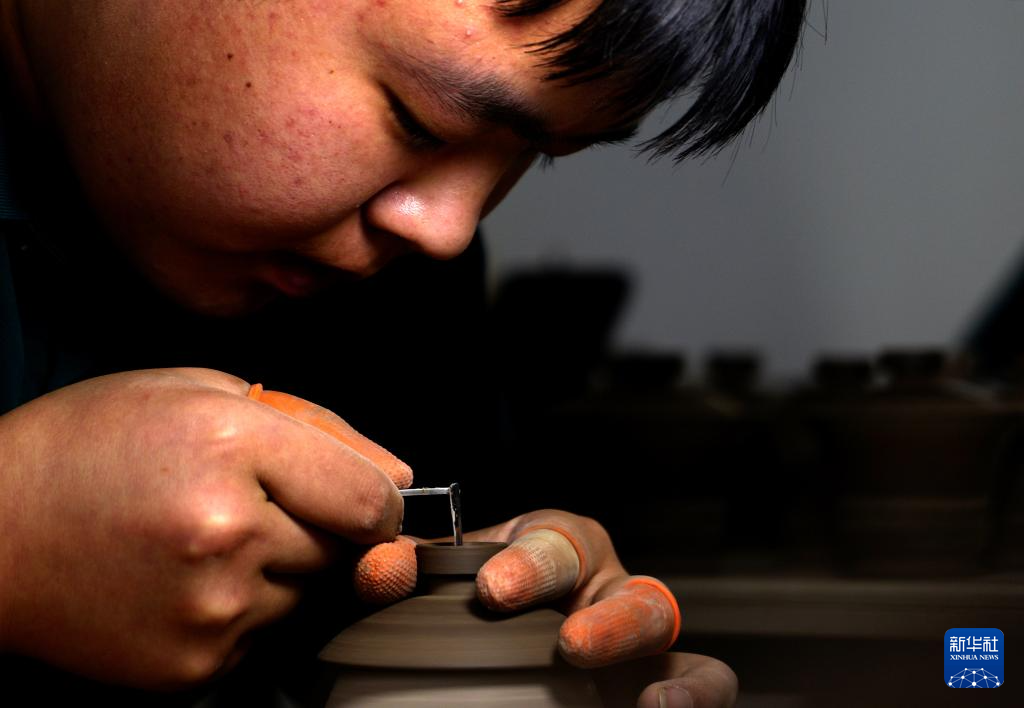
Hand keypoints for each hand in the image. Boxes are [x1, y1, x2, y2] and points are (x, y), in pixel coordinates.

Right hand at [0, 368, 409, 688]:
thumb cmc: (87, 448)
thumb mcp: (199, 390)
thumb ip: (316, 425)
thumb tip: (397, 474)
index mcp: (231, 446)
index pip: (373, 497)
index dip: (376, 497)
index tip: (356, 495)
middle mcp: (227, 532)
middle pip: (347, 549)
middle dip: (321, 525)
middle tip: (253, 502)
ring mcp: (210, 607)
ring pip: (308, 593)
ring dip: (282, 567)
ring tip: (206, 536)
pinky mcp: (192, 663)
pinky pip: (266, 635)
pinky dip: (245, 608)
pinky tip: (186, 576)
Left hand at [354, 510, 734, 705]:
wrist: (511, 659)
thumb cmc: (485, 611)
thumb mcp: (451, 590)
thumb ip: (413, 577)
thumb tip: (378, 570)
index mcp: (551, 550)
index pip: (551, 539)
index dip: (526, 560)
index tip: (491, 588)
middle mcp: (600, 582)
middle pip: (604, 570)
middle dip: (582, 599)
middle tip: (549, 631)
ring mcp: (638, 633)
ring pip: (656, 614)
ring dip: (625, 632)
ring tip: (602, 668)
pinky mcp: (666, 678)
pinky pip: (704, 677)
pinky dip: (692, 692)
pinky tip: (658, 707)